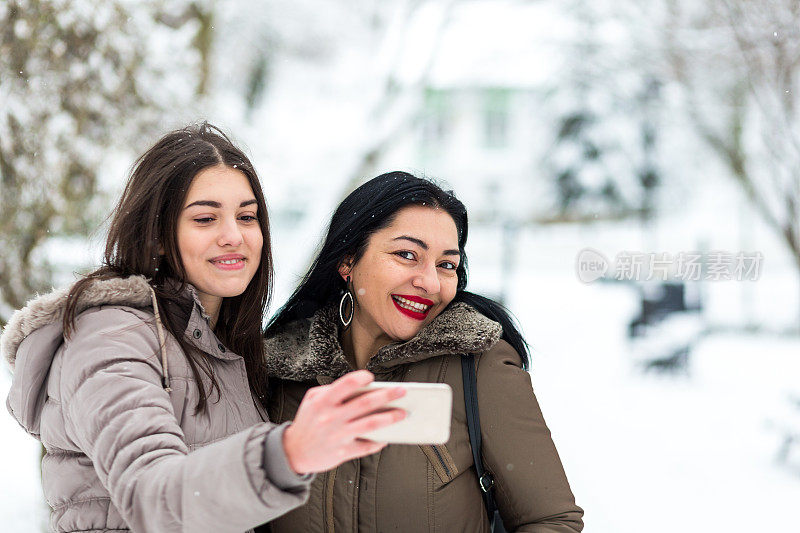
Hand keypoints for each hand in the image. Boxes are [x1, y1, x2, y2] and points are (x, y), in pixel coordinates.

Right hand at [282, 370, 405, 473]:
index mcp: (323, 402)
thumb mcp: (312, 400)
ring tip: (402, 413)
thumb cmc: (308, 422)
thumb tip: (359, 387)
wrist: (293, 452)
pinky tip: (388, 435)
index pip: (345, 385)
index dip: (360, 378)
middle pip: (365, 404)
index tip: (372, 377)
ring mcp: (338, 436)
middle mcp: (332, 418)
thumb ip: (332, 390)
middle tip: (402, 391)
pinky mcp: (344, 452)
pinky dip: (380, 441)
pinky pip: (367, 445)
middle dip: (387, 396)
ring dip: (390, 418)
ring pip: (371, 424)